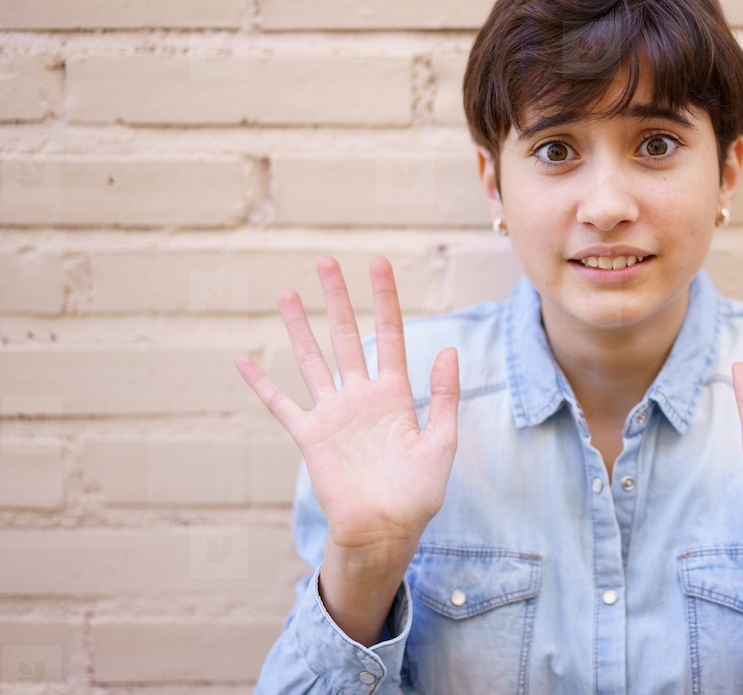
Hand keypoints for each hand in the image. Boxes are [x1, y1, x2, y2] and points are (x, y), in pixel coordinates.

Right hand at [233, 256, 459, 555]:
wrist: (385, 531)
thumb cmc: (418, 493)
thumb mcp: (442, 441)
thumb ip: (443, 396)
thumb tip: (448, 349)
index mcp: (394, 393)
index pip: (388, 334)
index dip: (383, 299)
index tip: (378, 264)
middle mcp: (361, 396)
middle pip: (344, 335)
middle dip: (336, 298)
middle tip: (326, 261)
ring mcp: (333, 413)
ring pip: (311, 359)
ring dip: (298, 326)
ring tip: (285, 292)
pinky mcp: (310, 436)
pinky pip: (280, 404)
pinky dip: (261, 383)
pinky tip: (243, 359)